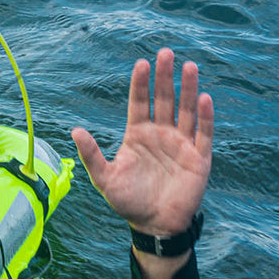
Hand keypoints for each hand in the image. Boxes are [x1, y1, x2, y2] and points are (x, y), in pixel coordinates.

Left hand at [71, 49, 213, 278]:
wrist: (154, 225)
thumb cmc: (128, 202)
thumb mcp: (104, 178)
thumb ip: (91, 154)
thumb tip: (74, 130)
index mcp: (138, 135)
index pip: (139, 103)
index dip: (141, 84)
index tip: (141, 63)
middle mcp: (161, 135)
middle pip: (164, 100)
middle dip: (165, 77)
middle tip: (166, 53)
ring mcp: (181, 144)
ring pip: (185, 111)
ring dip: (188, 89)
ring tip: (189, 66)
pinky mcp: (198, 158)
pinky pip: (203, 134)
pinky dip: (204, 117)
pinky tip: (203, 99)